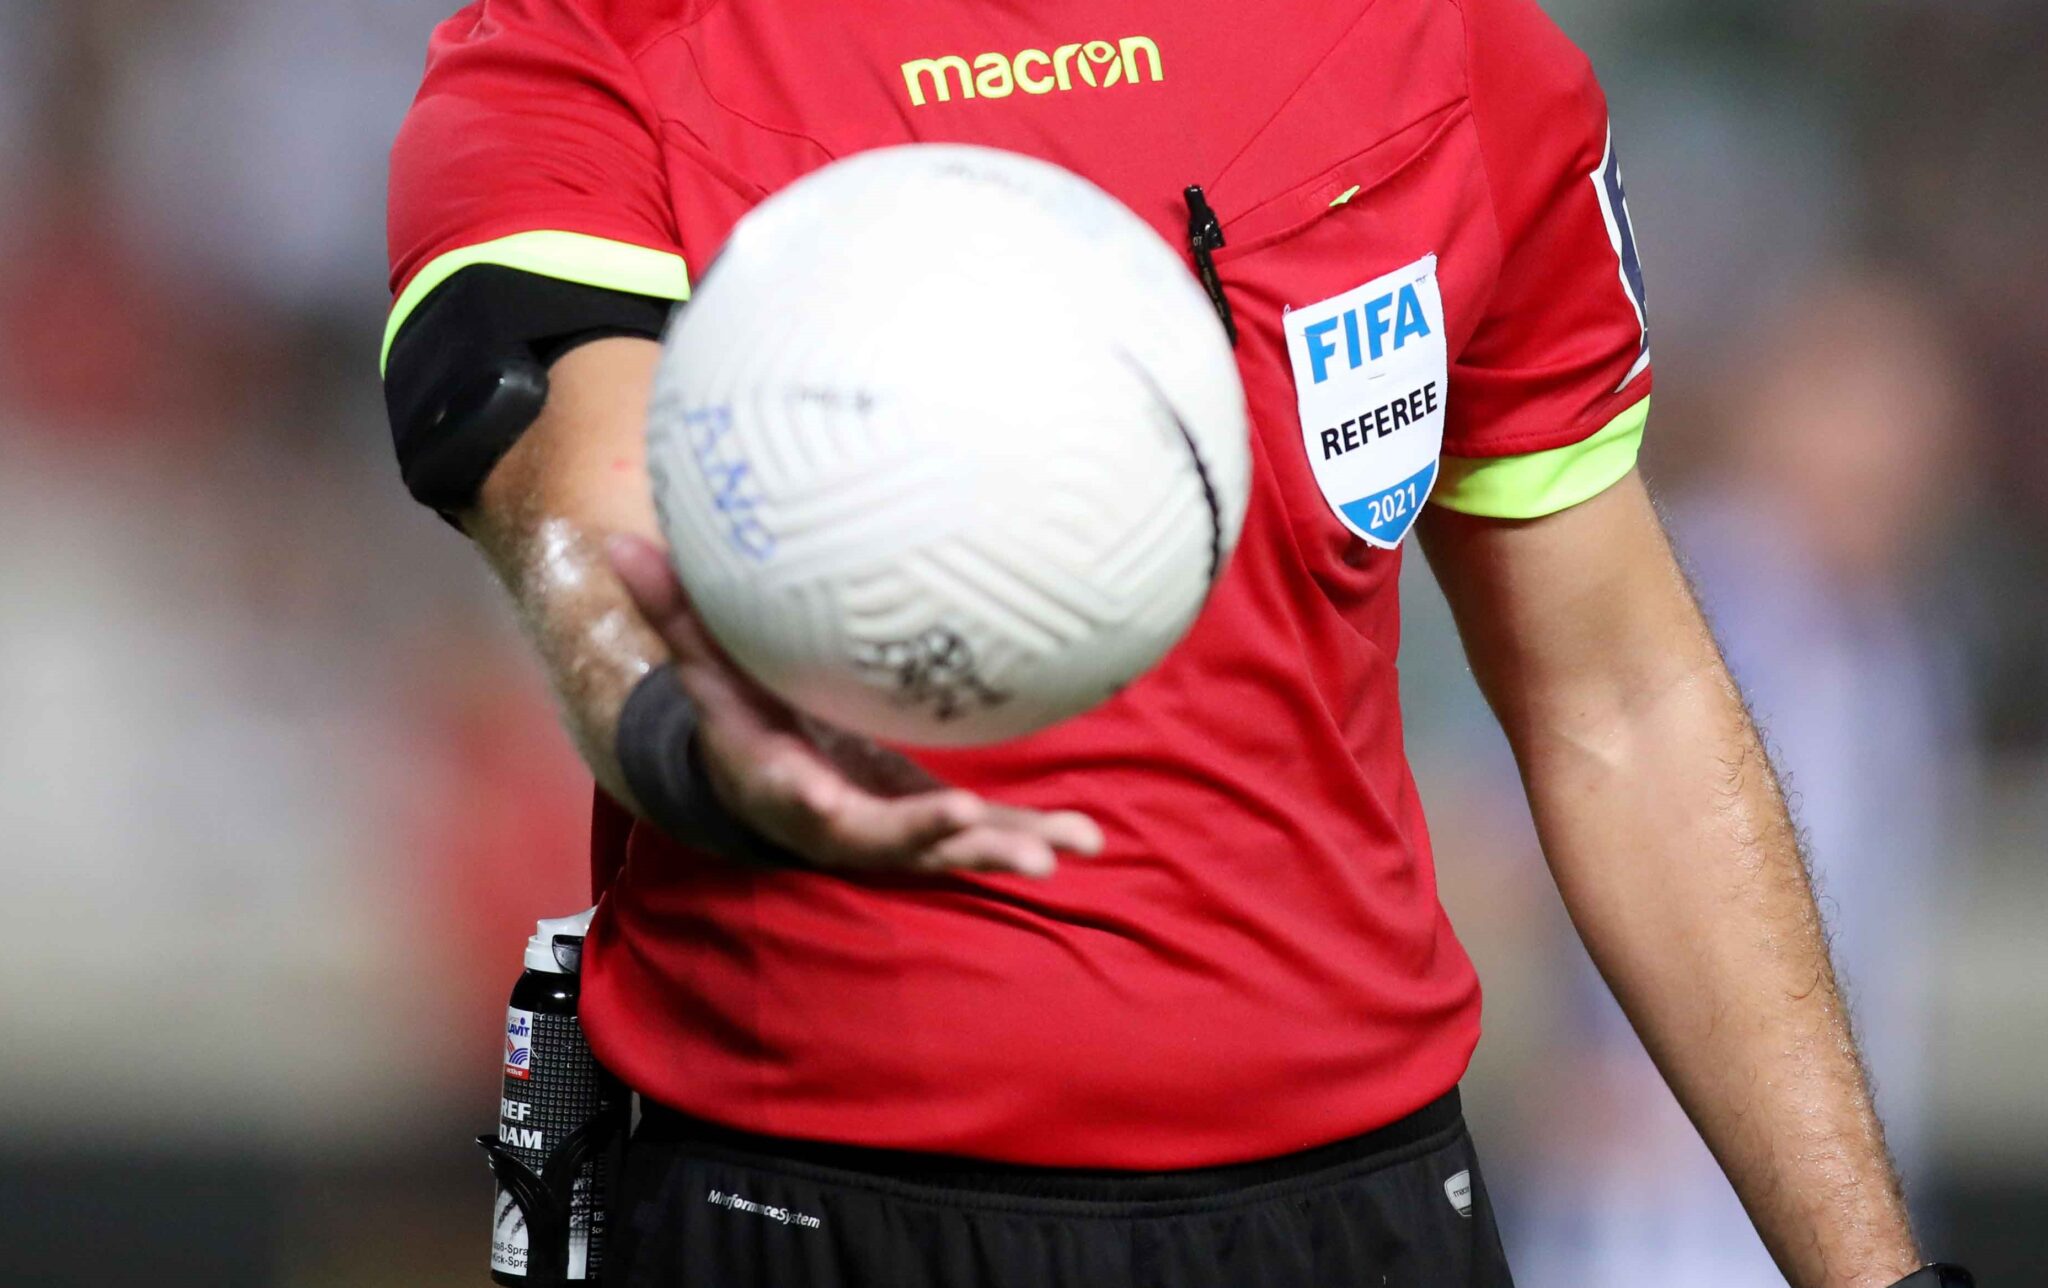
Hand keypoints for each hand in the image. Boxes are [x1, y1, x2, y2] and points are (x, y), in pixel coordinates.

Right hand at [607, 533, 1102, 877]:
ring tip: (1062, 853)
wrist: (767, 774)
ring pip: (946, 852)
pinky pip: (981, 837)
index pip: (802, 802)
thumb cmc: (740, 713)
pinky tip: (1088, 838)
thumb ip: (676, 614)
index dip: (822, 807)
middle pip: (889, 843)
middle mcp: (843, 824)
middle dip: (935, 841)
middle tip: (982, 831)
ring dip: (1001, 850)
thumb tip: (617, 541)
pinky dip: (1033, 835)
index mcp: (786, 787)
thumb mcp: (707, 668)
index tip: (833, 800)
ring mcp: (892, 832)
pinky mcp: (929, 827)